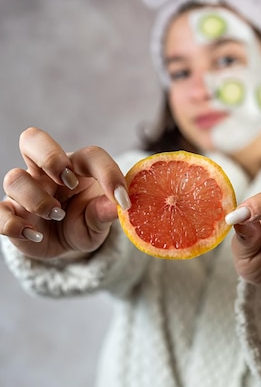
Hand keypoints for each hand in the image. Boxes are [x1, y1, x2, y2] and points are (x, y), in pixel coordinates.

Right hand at [0, 127, 130, 259]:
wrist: (65, 247)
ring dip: (37, 199)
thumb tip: (120, 207)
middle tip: (69, 181)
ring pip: (15, 178)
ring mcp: (25, 192)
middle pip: (33, 139)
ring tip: (57, 215)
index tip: (122, 199)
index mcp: (75, 167)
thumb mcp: (99, 222)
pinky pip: (0, 211)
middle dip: (50, 156)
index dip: (107, 173)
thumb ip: (105, 213)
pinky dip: (13, 224)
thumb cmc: (84, 223)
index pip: (90, 156)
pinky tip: (35, 235)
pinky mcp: (11, 213)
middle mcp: (46, 173)